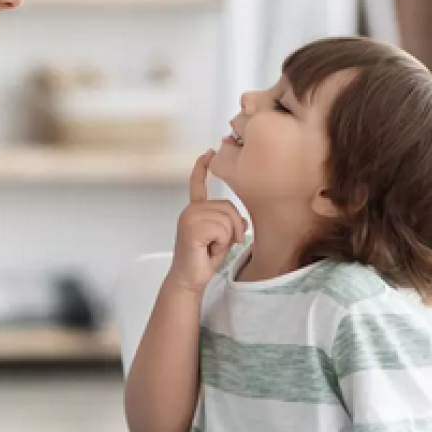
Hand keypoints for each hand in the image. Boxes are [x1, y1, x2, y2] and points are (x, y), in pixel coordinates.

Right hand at [167, 150, 248, 293]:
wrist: (190, 279)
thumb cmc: (203, 260)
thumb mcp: (224, 238)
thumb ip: (231, 224)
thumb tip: (242, 221)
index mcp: (196, 210)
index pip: (198, 184)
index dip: (203, 167)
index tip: (209, 153)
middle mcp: (191, 210)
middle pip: (229, 207)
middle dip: (233, 228)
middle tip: (218, 244)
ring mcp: (190, 217)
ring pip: (227, 220)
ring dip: (226, 238)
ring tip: (211, 247)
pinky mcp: (192, 228)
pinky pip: (221, 229)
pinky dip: (221, 242)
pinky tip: (208, 248)